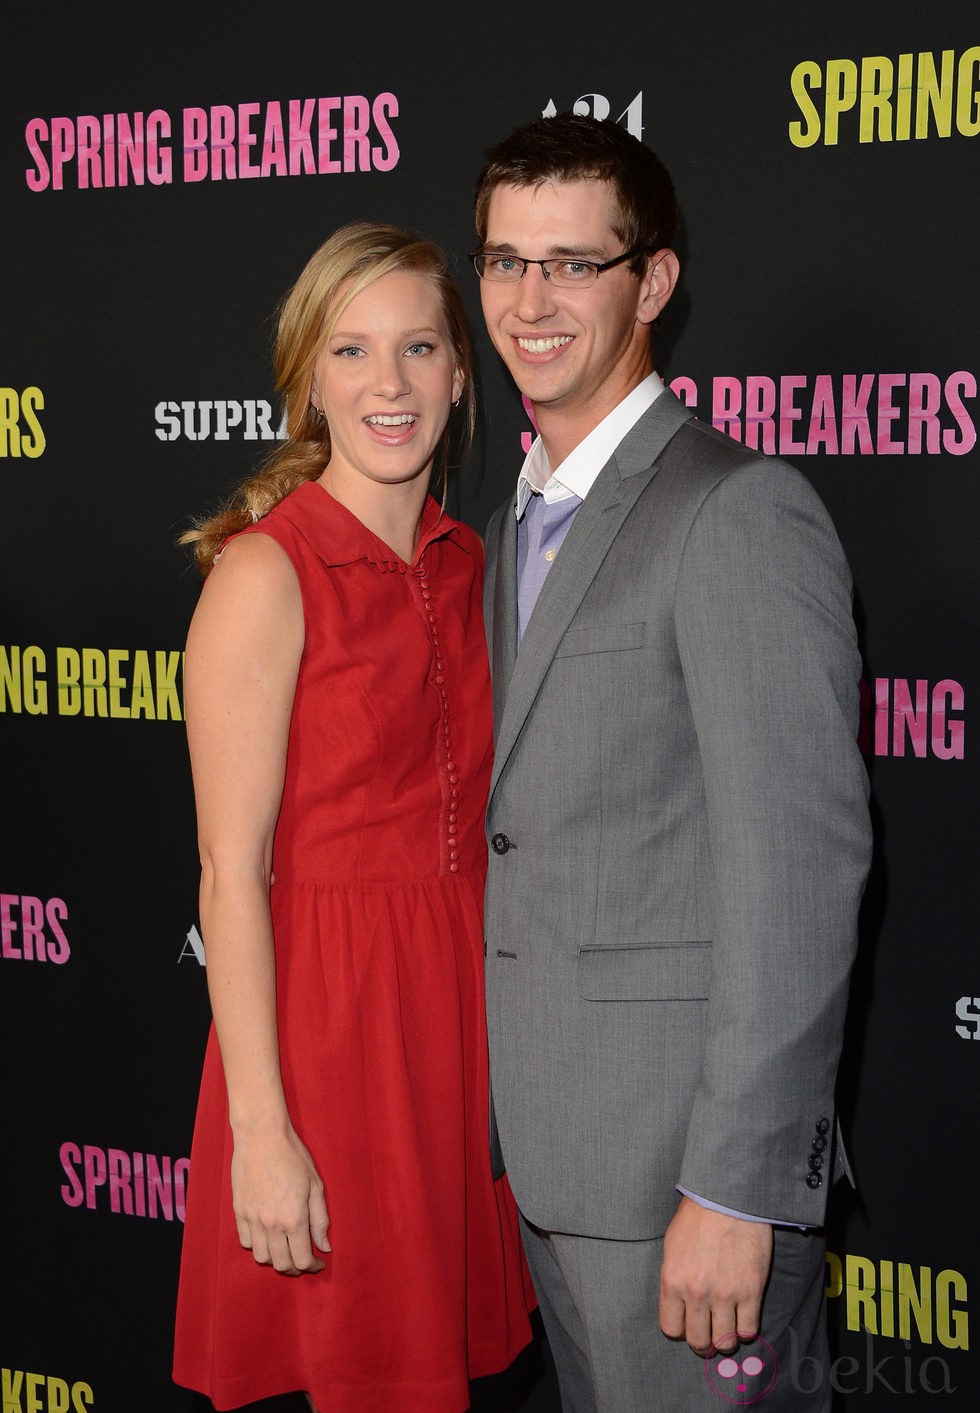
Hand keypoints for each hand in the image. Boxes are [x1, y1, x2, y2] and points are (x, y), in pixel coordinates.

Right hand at [230, 1124, 329, 1275]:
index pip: (302, 1260)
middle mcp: (271, 1224)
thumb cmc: (293, 1156)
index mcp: (294, 1218)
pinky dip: (258, 1244)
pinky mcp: (238, 1212)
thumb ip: (320, 1220)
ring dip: (275, 1258)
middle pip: (281, 1264)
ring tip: (285, 1248)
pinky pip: (246, 1241)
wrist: (261, 1136)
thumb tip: (324, 1246)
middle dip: (295, 1267)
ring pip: (261, 1257)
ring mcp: (252, 1219)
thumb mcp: (315, 1185)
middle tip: (303, 1258)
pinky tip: (268, 1234)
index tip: (318, 1261)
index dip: (313, 1266)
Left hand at [659, 1196, 772, 1355]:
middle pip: (698, 1341)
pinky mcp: (751, 1291)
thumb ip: (674, 1278)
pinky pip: (748, 1330)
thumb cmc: (698, 1217)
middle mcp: (696, 1293)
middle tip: (710, 1332)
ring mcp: (725, 1294)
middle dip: (703, 1342)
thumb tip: (678, 1304)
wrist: (728, 1198)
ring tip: (728, 1326)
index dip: (681, 1329)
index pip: (671, 1329)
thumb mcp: (672, 1246)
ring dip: (726, 1339)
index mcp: (672, 1281)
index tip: (689, 1323)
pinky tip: (743, 1316)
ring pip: (725, 1342)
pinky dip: (746, 1329)